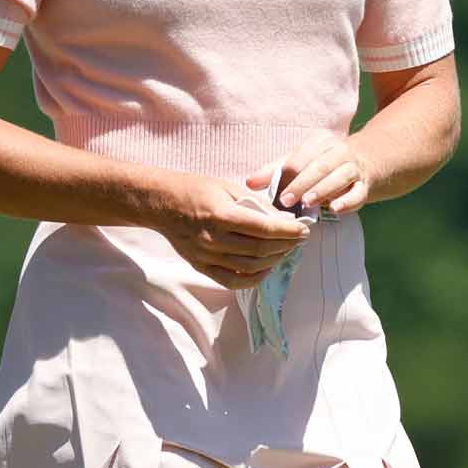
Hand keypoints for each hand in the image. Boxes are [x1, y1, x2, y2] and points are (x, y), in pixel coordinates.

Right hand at [151, 172, 310, 289]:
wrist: (163, 203)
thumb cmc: (197, 189)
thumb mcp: (228, 187)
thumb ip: (256, 204)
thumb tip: (282, 218)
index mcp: (222, 215)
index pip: (264, 229)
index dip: (289, 231)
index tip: (304, 229)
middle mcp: (214, 239)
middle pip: (261, 250)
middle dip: (286, 245)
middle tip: (299, 238)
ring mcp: (207, 256)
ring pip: (251, 267)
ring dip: (275, 260)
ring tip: (286, 250)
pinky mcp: (201, 266)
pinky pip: (233, 281)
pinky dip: (254, 278)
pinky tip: (266, 268)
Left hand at [253, 133, 374, 215]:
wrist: (363, 161)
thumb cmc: (321, 163)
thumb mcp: (299, 160)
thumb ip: (274, 171)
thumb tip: (249, 182)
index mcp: (320, 141)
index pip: (302, 156)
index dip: (288, 174)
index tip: (275, 192)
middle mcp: (339, 150)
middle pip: (320, 166)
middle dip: (302, 183)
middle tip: (286, 201)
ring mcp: (354, 167)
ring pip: (339, 176)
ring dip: (322, 190)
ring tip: (307, 203)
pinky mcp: (364, 185)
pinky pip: (358, 193)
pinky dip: (347, 201)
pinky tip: (334, 209)